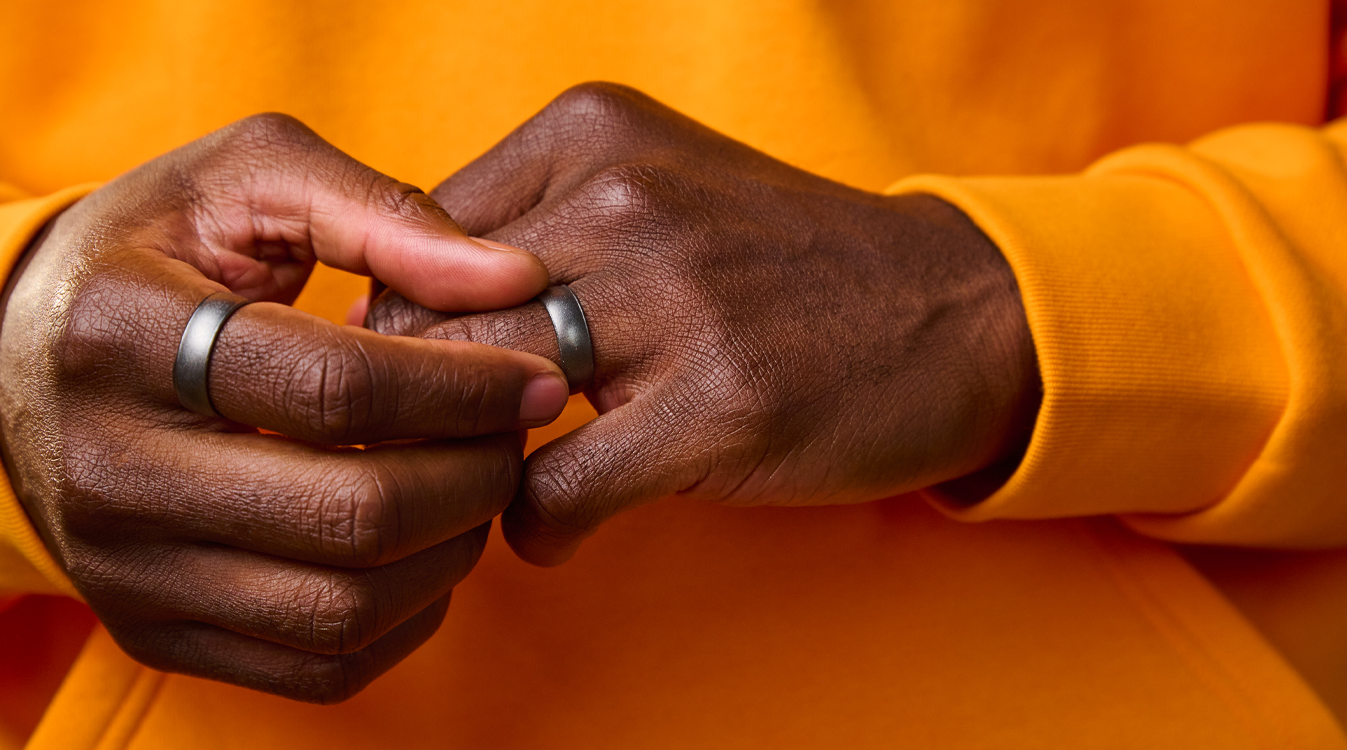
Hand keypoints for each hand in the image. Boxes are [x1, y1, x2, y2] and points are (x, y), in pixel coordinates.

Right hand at [0, 114, 568, 701]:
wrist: (5, 360)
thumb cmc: (151, 251)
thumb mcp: (244, 178)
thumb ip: (381, 212)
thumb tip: (516, 281)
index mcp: (124, 331)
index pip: (332, 389)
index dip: (463, 389)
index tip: (537, 376)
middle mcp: (109, 467)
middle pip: (349, 515)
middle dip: (474, 478)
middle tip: (514, 435)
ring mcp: (124, 568)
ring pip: (343, 607)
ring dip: (451, 553)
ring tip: (474, 483)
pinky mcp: (148, 632)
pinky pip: (318, 667)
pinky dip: (405, 618)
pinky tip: (422, 547)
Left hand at [367, 83, 1040, 565]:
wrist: (957, 312)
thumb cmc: (781, 263)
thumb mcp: (657, 186)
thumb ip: (532, 224)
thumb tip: (389, 314)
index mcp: (594, 133)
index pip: (419, 238)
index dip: (405, 325)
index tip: (423, 382)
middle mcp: (625, 199)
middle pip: (433, 316)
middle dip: (423, 402)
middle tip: (438, 455)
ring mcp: (677, 300)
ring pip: (483, 398)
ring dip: (472, 466)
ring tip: (494, 489)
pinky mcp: (720, 403)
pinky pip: (557, 487)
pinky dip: (536, 527)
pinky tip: (556, 530)